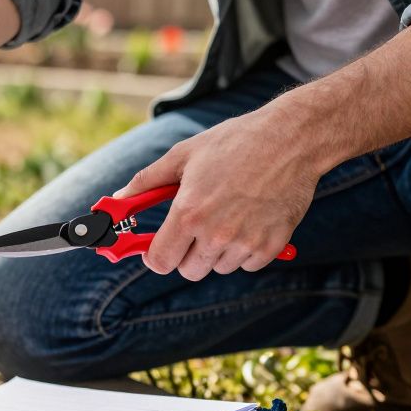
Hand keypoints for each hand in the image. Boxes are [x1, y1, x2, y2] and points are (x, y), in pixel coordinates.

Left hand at [115, 103, 318, 279]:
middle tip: (192, 228)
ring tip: (225, 215)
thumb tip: (119, 199)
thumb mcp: (182, 155)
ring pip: (219, 267)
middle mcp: (216, 234)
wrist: (290, 140)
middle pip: (189, 270)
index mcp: (188, 214)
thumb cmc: (234, 143)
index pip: (160, 261)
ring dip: (216, 251)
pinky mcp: (272, 245)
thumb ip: (146, 182)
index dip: (154, 257)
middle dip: (185, 254)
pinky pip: (247, 264)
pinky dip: (244, 250)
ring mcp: (246, 242)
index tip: (155, 249)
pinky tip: (247, 221)